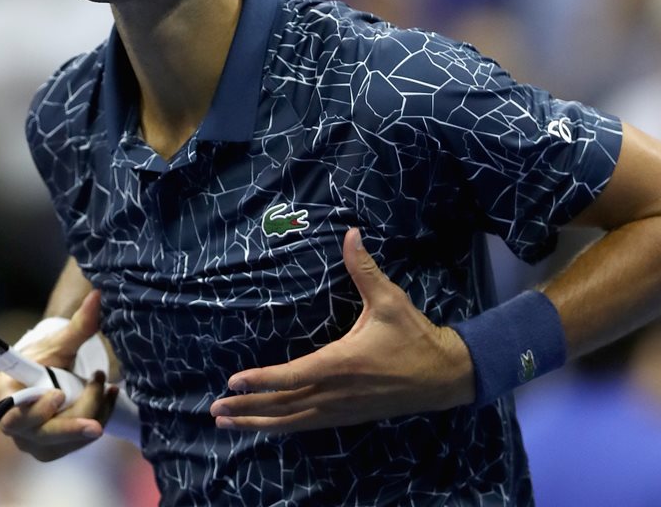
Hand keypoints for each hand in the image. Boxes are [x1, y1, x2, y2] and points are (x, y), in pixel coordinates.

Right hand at [0, 289, 118, 460]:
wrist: (49, 378)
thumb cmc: (46, 359)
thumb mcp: (60, 343)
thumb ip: (78, 325)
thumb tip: (97, 295)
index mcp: (6, 399)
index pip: (16, 414)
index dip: (36, 409)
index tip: (58, 395)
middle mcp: (17, 428)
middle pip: (48, 431)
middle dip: (79, 415)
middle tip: (104, 388)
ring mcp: (35, 444)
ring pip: (69, 438)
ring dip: (95, 410)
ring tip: (106, 383)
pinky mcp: (55, 450)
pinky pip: (81, 441)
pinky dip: (100, 417)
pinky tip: (110, 396)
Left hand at [208, 228, 474, 432]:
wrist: (444, 376)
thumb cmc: (413, 335)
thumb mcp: (389, 300)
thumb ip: (364, 269)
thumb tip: (351, 233)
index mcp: (342, 363)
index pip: (294, 375)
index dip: (262, 379)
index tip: (234, 381)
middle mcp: (336, 391)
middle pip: (284, 405)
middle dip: (248, 408)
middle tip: (215, 410)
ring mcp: (341, 408)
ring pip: (293, 420)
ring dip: (259, 423)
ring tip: (227, 423)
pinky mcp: (347, 416)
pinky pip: (308, 424)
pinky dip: (282, 426)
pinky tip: (264, 426)